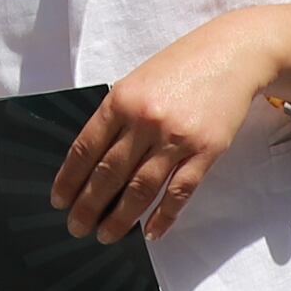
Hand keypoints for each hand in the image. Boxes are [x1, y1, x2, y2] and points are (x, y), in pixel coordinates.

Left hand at [53, 11, 290, 240]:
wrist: (231, 55)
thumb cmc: (178, 69)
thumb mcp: (135, 83)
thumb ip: (115, 118)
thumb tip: (92, 161)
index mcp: (120, 101)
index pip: (85, 149)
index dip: (69, 179)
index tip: (59, 201)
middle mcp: (144, 121)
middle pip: (109, 174)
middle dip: (89, 206)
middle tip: (77, 227)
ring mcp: (176, 138)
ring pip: (141, 188)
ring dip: (121, 217)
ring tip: (106, 235)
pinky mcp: (207, 151)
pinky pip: (180, 191)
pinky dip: (163, 216)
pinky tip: (151, 232)